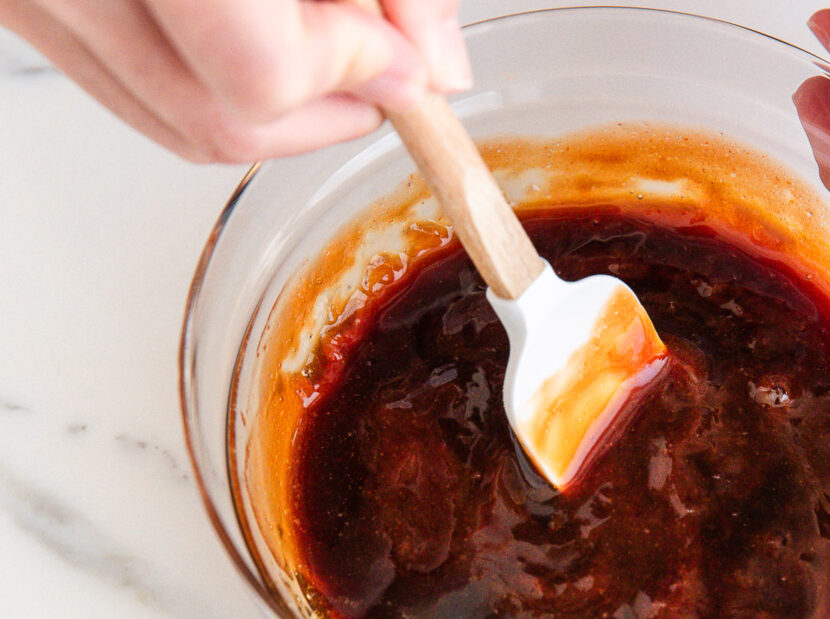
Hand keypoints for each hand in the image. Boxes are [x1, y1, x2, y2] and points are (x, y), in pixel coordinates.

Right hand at [0, 0, 470, 161]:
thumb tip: (433, 69)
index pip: (263, 73)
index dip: (352, 70)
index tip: (398, 51)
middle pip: (219, 118)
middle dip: (322, 104)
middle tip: (377, 62)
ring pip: (173, 115)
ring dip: (272, 99)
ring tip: (317, 32)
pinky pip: (127, 83)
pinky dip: (208, 74)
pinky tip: (254, 20)